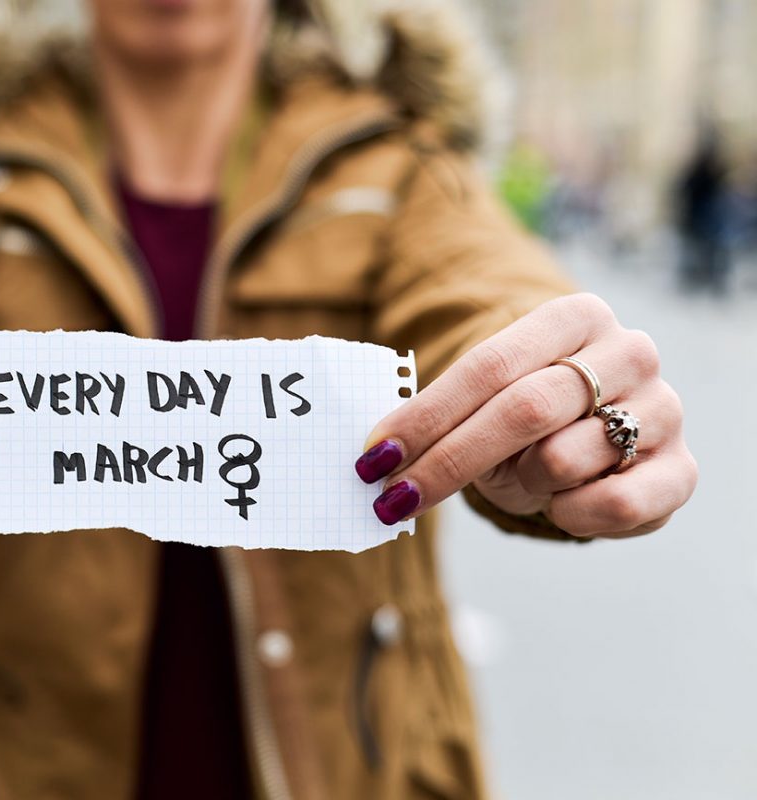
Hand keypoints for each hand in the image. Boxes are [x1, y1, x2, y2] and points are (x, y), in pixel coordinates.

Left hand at [354, 293, 696, 536]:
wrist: (602, 444)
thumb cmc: (528, 420)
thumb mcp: (485, 404)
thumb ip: (442, 415)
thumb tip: (376, 454)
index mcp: (573, 317)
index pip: (487, 366)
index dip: (425, 416)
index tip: (373, 457)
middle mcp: (629, 351)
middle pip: (521, 410)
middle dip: (448, 461)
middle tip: (395, 499)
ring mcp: (663, 408)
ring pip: (562, 460)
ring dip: (524, 482)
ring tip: (529, 476)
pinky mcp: (683, 469)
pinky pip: (613, 505)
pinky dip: (570, 513)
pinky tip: (563, 501)